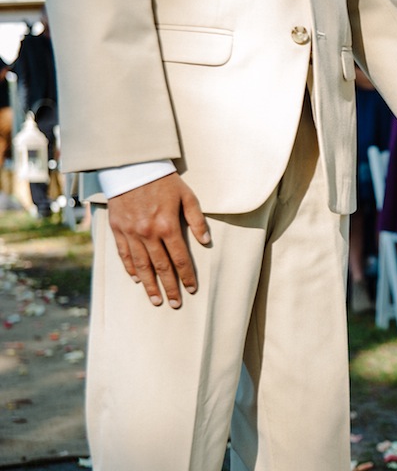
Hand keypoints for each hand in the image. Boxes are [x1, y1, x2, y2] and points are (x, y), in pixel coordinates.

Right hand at [107, 173, 210, 307]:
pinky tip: (136, 280)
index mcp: (168, 226)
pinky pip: (124, 254)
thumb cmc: (164, 181)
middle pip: (161, 267)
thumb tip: (206, 242)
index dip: (186, 276)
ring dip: (149, 285)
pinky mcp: (117, 229)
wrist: (132, 167)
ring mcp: (130, 233)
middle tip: (175, 304)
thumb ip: (197, 220)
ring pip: (141, 266)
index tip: (191, 289)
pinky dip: (130, 269)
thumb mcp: (188, 196)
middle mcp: (148, 233)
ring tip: (155, 300)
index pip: (180, 259)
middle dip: (169, 287)